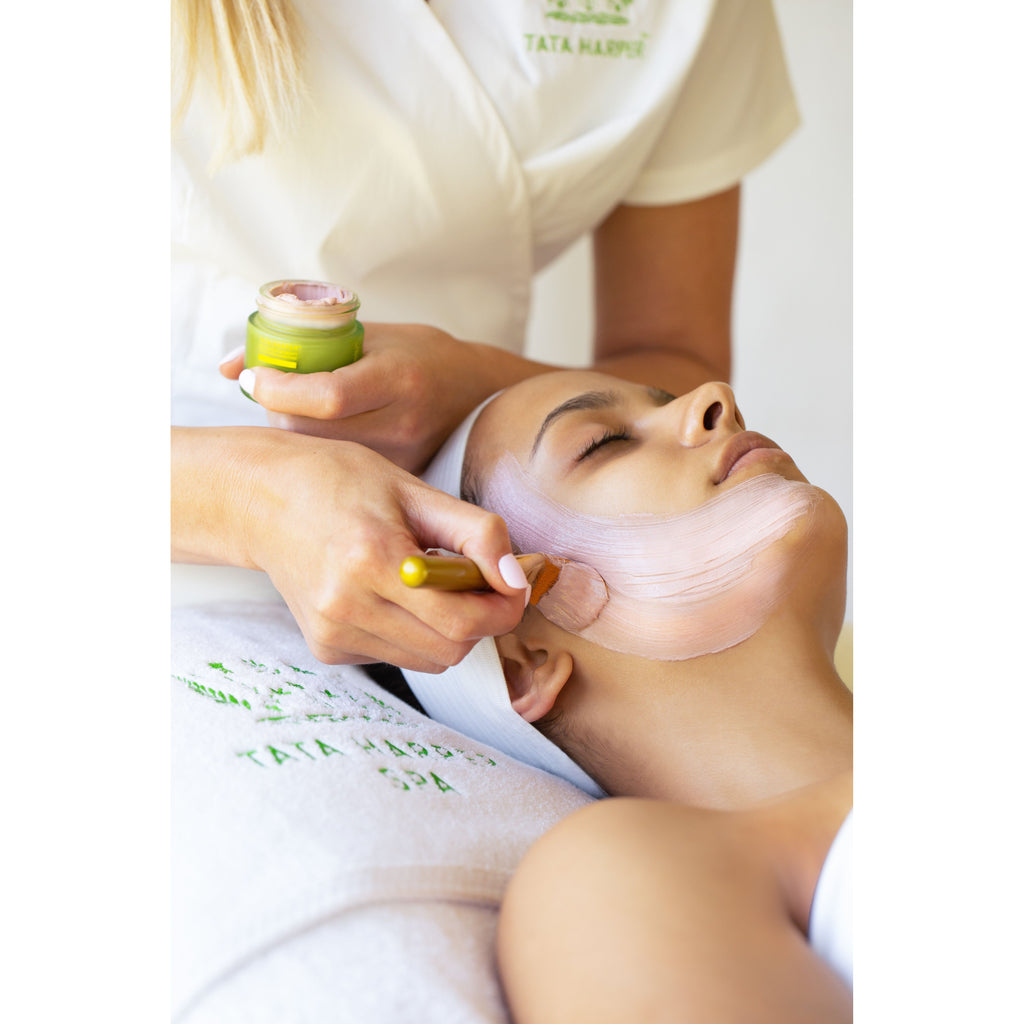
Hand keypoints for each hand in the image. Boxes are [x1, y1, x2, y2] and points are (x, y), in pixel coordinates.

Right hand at [172, 427, 529, 670]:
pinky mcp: (327, 647)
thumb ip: (477, 533)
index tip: (515, 585)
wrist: (262, 499)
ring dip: (450, 627)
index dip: (504, 609)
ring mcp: (332, 633)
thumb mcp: (415, 490)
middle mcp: (346, 606)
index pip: (462, 620)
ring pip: (430, 660)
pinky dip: (414, 631)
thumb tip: (518, 580)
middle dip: (481, 618)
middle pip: (451, 648)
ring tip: (430, 580)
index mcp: (371, 560)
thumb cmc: (341, 482)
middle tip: (477, 578)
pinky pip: (398, 655)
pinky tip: (392, 592)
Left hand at [220, 323, 534, 472]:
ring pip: (325, 457)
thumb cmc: (425, 357)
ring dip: (300, 437)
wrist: (484, 395)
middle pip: (315, 432)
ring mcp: (405, 456)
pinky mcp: (403, 478)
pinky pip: (348, 472)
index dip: (279, 389)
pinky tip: (327, 441)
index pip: (326, 395)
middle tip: (273, 396)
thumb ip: (307, 345)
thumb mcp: (374, 336)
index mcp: (398, 377)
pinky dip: (326, 456)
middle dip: (280, 414)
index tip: (254, 377)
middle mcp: (403, 421)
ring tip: (302, 415)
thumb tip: (231, 367)